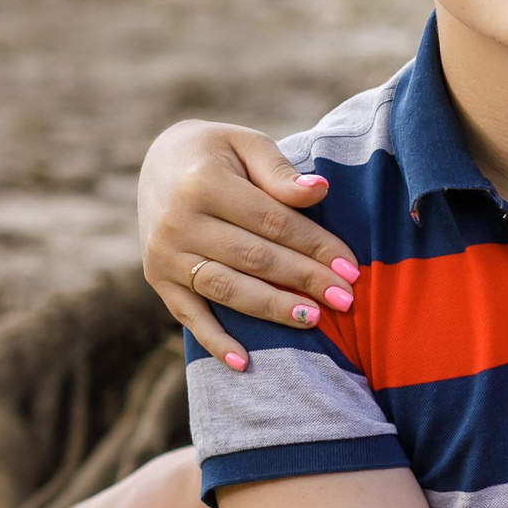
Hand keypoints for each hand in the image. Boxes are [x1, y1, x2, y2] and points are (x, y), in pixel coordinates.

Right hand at [139, 121, 361, 364]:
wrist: (156, 163)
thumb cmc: (217, 153)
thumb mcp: (247, 144)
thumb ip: (279, 171)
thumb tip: (319, 191)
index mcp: (203, 182)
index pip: (273, 222)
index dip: (315, 246)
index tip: (351, 268)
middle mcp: (178, 221)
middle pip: (255, 258)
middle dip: (305, 280)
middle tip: (346, 300)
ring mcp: (163, 255)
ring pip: (227, 290)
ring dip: (272, 309)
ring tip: (313, 319)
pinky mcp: (156, 279)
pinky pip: (189, 316)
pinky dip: (215, 342)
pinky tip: (245, 364)